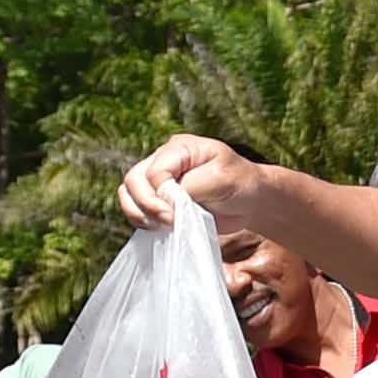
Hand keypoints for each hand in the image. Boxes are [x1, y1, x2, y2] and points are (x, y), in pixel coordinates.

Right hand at [120, 132, 269, 231]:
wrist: (249, 200)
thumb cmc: (240, 183)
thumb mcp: (221, 178)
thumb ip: (191, 186)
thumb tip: (164, 200)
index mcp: (179, 149)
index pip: (154, 170)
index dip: (161, 194)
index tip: (178, 212)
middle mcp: (163, 161)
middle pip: (134, 180)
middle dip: (148, 205)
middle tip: (170, 221)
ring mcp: (157, 181)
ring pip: (128, 194)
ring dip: (140, 214)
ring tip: (164, 225)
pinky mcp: (158, 200)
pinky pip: (136, 209)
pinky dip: (143, 221)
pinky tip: (160, 229)